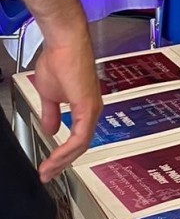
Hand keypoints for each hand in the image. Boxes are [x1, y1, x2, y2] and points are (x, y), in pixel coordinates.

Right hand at [32, 28, 102, 181]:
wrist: (64, 43)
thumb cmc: (60, 59)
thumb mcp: (50, 94)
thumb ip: (51, 114)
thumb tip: (51, 130)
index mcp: (85, 107)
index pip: (77, 139)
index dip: (62, 155)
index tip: (48, 166)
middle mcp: (92, 110)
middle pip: (80, 146)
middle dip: (61, 163)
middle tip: (47, 175)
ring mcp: (92, 109)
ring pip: (80, 145)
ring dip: (62, 160)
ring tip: (48, 170)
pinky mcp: (88, 107)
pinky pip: (79, 137)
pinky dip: (66, 149)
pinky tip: (56, 157)